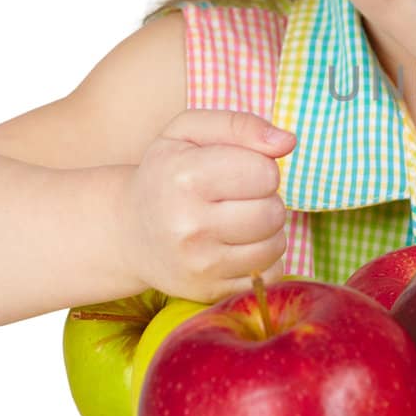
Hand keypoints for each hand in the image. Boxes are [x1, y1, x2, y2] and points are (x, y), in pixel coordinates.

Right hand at [118, 109, 297, 303]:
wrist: (128, 230)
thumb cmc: (168, 172)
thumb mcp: (190, 130)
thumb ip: (241, 124)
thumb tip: (288, 142)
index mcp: (185, 177)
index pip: (265, 172)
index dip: (261, 167)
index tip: (238, 170)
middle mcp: (188, 225)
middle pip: (273, 212)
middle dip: (265, 200)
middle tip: (238, 198)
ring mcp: (199, 264)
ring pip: (276, 245)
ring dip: (267, 230)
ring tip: (238, 220)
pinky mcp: (209, 291)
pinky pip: (268, 275)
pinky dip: (263, 260)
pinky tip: (237, 247)